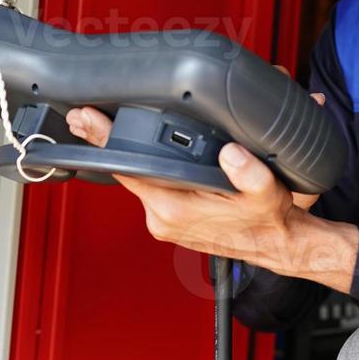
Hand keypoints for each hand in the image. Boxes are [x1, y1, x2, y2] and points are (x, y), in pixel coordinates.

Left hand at [64, 66, 326, 214]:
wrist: (274, 244)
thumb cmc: (267, 220)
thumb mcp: (266, 192)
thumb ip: (250, 173)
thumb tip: (232, 153)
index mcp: (176, 209)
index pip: (129, 170)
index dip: (106, 142)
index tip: (88, 121)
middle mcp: (162, 218)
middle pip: (124, 173)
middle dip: (106, 143)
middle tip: (84, 114)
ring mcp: (162, 221)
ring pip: (136, 181)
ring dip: (125, 157)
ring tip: (108, 127)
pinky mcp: (167, 221)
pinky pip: (147, 189)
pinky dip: (143, 170)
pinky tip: (140, 152)